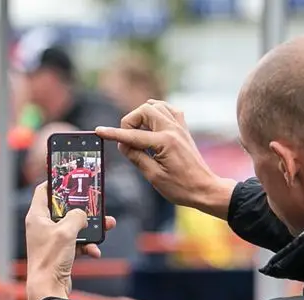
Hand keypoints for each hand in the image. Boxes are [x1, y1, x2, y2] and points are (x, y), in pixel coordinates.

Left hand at [23, 182, 115, 299]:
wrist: (49, 289)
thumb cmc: (51, 259)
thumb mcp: (67, 231)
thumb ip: (77, 216)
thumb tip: (83, 215)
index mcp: (37, 216)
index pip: (43, 190)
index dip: (56, 182)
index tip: (70, 178)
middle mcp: (42, 226)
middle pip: (63, 209)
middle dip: (82, 208)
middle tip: (95, 203)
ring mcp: (51, 240)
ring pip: (74, 227)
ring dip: (90, 228)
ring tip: (107, 226)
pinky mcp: (60, 252)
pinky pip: (77, 244)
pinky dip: (87, 246)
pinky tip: (95, 252)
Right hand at [95, 100, 235, 215]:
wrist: (205, 189)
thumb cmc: (181, 187)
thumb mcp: (154, 176)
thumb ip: (136, 157)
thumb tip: (122, 144)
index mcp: (165, 142)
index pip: (133, 135)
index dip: (113, 133)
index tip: (99, 131)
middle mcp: (173, 129)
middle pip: (145, 110)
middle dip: (131, 121)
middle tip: (127, 139)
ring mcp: (180, 127)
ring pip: (156, 105)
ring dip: (143, 115)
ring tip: (138, 133)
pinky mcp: (183, 128)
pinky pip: (168, 109)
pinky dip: (157, 112)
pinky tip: (152, 125)